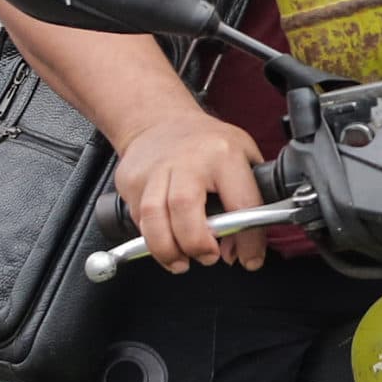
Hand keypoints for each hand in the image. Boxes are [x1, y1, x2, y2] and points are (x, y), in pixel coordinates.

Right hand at [112, 107, 269, 273]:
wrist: (159, 121)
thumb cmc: (206, 143)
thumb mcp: (243, 157)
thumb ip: (248, 202)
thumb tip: (238, 249)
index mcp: (224, 154)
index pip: (241, 204)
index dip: (248, 241)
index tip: (249, 259)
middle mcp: (187, 160)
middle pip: (185, 207)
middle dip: (197, 243)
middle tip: (208, 256)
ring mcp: (155, 169)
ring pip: (153, 217)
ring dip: (167, 249)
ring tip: (180, 261)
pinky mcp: (132, 180)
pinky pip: (139, 219)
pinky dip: (152, 239)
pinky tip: (165, 240)